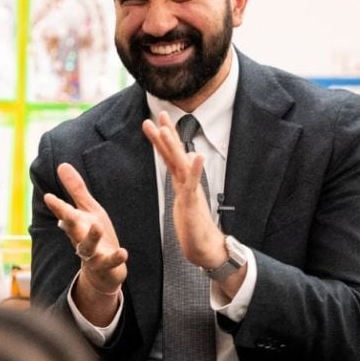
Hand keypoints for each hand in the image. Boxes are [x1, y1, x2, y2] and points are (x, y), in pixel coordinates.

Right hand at [43, 163, 126, 294]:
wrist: (102, 271)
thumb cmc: (95, 236)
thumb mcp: (88, 211)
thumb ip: (76, 190)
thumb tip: (62, 165)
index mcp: (77, 224)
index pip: (65, 213)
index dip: (57, 206)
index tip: (48, 196)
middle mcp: (81, 238)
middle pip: (72, 229)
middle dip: (68, 220)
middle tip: (65, 212)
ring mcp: (92, 253)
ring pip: (88, 247)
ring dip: (91, 237)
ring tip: (97, 226)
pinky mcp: (106, 265)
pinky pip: (110, 262)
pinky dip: (116, 258)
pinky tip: (123, 252)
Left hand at [143, 112, 224, 268]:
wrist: (205, 248)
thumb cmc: (194, 228)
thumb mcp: (185, 201)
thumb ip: (184, 183)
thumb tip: (186, 162)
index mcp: (182, 183)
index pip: (170, 157)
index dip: (163, 139)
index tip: (154, 122)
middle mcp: (187, 183)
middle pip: (175, 154)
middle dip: (167, 133)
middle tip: (160, 112)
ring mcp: (191, 192)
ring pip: (181, 165)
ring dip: (174, 145)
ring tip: (166, 128)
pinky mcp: (194, 204)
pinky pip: (194, 184)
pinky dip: (196, 169)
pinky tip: (197, 156)